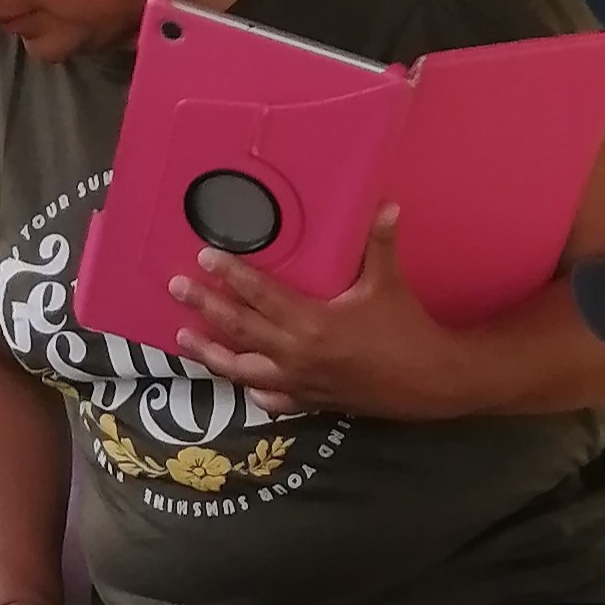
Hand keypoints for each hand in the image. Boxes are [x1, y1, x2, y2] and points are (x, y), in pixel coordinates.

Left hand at [169, 210, 448, 417]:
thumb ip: (380, 244)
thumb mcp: (389, 284)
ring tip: (183, 339)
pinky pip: (272, 400)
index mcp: (312, 323)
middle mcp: (296, 355)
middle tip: (177, 289)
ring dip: (211, 354)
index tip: (205, 257)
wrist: (428, 382)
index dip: (230, 275)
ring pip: (243, 370)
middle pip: (239, 330)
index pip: (260, 295)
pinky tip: (242, 383)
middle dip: (205, 308)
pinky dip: (253, 390)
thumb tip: (386, 204)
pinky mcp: (310, 401)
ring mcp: (299, 382)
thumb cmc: (406, 330)